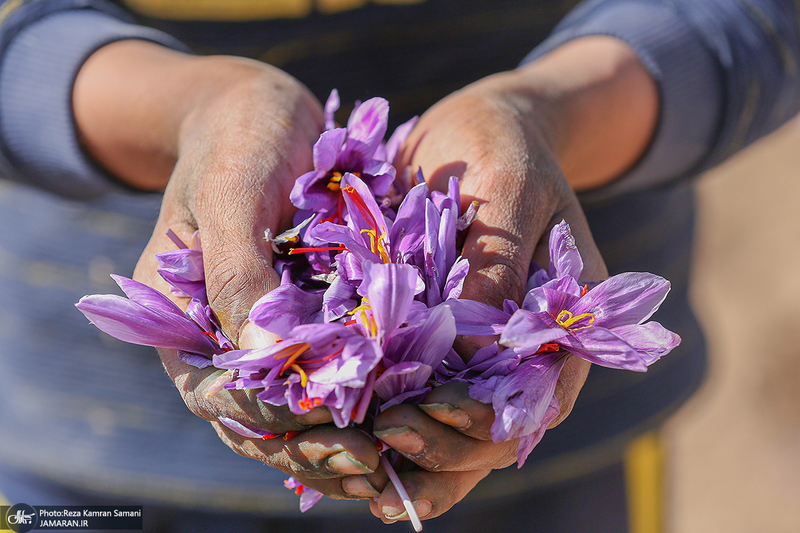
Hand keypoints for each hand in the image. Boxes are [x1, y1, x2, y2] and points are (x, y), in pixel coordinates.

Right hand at [74, 41, 380, 497]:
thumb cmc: (237, 139)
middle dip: (311, 444)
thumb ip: (235, 273)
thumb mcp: (229, 193)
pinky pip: (329, 372)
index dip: (271, 415)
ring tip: (391, 458)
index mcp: (180, 319)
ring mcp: (266, 332)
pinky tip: (399, 413)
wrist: (263, 110)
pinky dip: (359, 398)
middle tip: (370, 461)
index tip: (329, 420)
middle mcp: (221, 338)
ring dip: (339, 436)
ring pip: (296, 408)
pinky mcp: (308, 319)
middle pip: (259, 418)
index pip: (218, 393)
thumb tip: (260, 360)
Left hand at [362, 36, 656, 520]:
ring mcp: (483, 349)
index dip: (484, 420)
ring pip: (458, 429)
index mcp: (564, 319)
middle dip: (442, 445)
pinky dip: (395, 424)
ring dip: (415, 455)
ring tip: (363, 469)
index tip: (428, 409)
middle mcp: (526, 348)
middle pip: (494, 432)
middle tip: (384, 432)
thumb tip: (473, 350)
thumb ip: (500, 264)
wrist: (476, 127)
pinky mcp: (442, 338)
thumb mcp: (509, 186)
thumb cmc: (502, 144)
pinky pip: (424, 396)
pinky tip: (360, 445)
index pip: (537, 399)